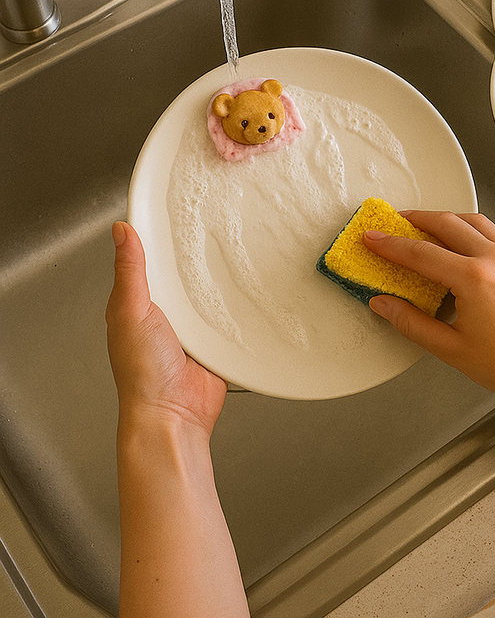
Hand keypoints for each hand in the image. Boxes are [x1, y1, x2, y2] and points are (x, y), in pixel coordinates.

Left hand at [106, 221, 227, 437]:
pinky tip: (245, 293)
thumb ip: (130, 272)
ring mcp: (192, 327)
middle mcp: (166, 312)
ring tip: (233, 253)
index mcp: (138, 302)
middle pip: (184, 273)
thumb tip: (122, 231)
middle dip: (196, 255)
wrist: (174, 414)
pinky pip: (229, 316)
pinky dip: (236, 307)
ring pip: (208, 292)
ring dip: (219, 281)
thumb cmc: (143, 374)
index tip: (171, 208)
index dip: (157, 236)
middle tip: (212, 224)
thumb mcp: (131, 312)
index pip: (148, 259)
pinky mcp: (216, 341)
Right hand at [364, 211, 494, 404]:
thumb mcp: (452, 350)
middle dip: (414, 220)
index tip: (372, 239)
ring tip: (423, 225)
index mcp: (475, 279)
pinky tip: (459, 240)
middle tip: (393, 224)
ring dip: (444, 218)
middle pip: (446, 224)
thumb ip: (412, 323)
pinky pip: (492, 232)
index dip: (391, 245)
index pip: (421, 253)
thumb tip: (384, 305)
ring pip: (473, 220)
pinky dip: (469, 228)